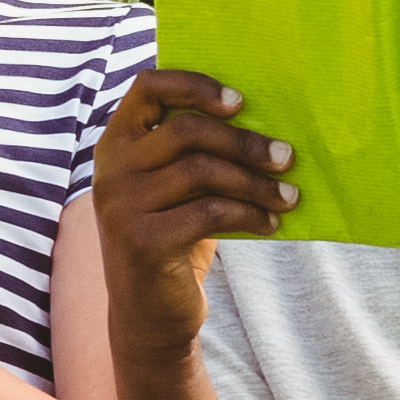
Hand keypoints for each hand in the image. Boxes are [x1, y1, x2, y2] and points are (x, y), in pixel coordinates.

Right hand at [93, 68, 297, 347]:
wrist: (149, 313)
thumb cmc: (173, 238)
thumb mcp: (176, 189)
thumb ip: (195, 153)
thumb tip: (265, 123)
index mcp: (117, 142)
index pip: (148, 86)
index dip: (195, 85)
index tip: (240, 102)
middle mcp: (111, 168)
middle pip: (187, 130)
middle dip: (245, 142)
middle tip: (287, 157)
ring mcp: (122, 204)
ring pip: (203, 171)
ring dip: (255, 182)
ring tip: (288, 196)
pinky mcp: (143, 240)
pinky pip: (210, 212)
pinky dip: (248, 214)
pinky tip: (270, 222)